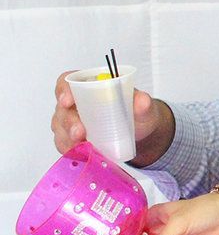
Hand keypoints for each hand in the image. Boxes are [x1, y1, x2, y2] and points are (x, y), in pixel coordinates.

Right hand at [51, 70, 171, 162]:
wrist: (138, 133)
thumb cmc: (136, 113)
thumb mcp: (143, 107)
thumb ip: (143, 103)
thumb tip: (143, 101)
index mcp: (89, 86)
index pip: (67, 81)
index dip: (64, 90)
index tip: (67, 100)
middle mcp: (76, 102)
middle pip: (62, 108)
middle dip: (69, 121)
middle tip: (80, 132)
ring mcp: (71, 120)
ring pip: (60, 127)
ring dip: (68, 138)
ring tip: (82, 145)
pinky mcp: (71, 137)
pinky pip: (63, 143)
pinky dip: (70, 149)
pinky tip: (80, 153)